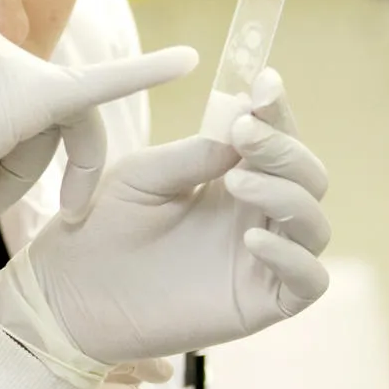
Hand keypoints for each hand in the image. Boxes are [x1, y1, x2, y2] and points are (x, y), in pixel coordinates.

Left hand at [0, 69, 330, 365]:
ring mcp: (265, 260)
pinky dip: (292, 257)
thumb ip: (194, 154)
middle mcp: (258, 216)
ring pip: (314, 223)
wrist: (73, 291)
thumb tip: (244, 131)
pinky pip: (308, 281)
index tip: (264, 84)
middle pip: (308, 176)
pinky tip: (251, 238)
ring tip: (235, 181)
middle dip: (283, 148)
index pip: (276, 139)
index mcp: (234, 177)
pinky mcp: (263, 304)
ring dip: (286, 194)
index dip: (277, 111)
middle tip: (244, 134)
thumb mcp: (144, 175)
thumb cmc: (105, 226)